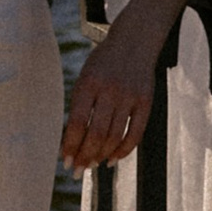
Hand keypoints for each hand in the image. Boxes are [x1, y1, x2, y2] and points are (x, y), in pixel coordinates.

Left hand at [61, 38, 158, 169]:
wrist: (135, 40)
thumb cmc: (104, 63)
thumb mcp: (86, 77)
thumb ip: (80, 106)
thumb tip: (72, 142)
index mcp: (89, 82)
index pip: (78, 122)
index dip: (71, 145)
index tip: (66, 162)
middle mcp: (110, 89)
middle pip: (97, 134)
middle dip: (85, 157)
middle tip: (78, 170)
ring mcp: (130, 96)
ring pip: (115, 137)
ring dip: (101, 156)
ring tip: (93, 164)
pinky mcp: (145, 102)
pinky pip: (135, 134)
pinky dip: (123, 151)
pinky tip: (112, 159)